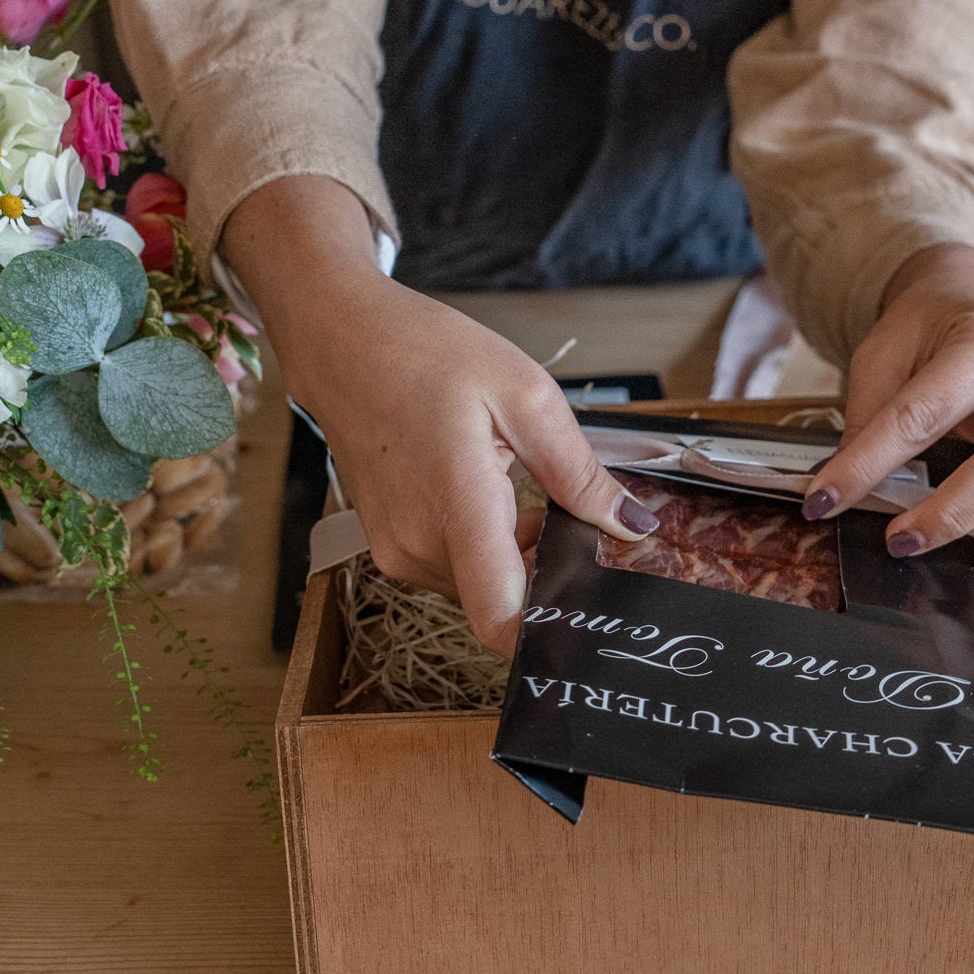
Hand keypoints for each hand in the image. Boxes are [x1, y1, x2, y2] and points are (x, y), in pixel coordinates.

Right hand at [223, 176, 659, 655]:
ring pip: (479, 584)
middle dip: (545, 568)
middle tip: (567, 509)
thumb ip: (578, 472)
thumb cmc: (425, 354)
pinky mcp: (388, 545)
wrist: (342, 343)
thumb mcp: (524, 396)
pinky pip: (453, 565)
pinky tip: (489, 487)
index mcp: (457, 509)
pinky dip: (483, 541)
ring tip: (519, 483)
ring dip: (514, 552)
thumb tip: (631, 526)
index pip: (502, 623)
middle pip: (503, 600)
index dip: (552, 631)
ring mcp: (397, 551)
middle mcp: (419, 547)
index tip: (589, 601)